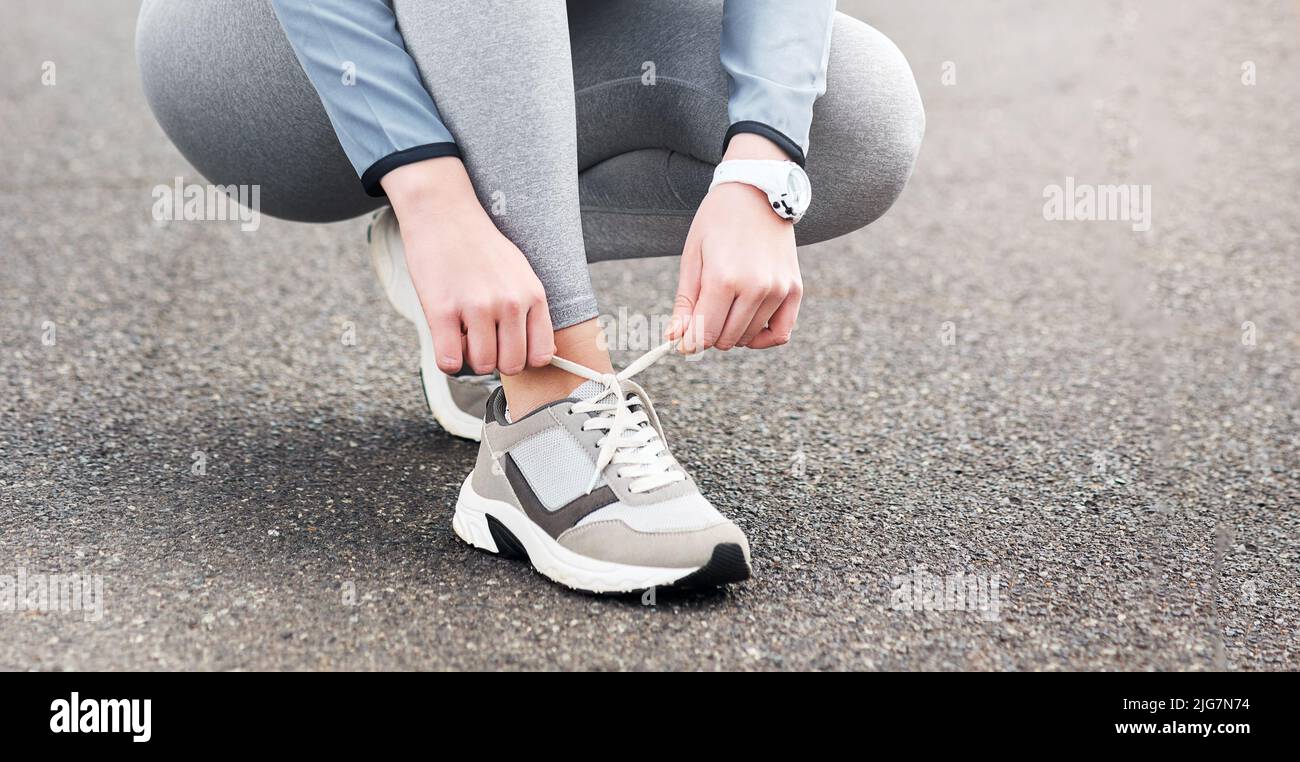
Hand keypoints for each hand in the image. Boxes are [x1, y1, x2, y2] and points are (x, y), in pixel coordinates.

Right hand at [382, 158, 553, 375]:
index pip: (541, 355)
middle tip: (482, 341)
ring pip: (481, 366)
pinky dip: (447, 360)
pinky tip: (446, 341)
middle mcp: (509, 303)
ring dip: (470, 358)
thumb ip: (532, 309)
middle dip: (495, 360)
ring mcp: (476, 307)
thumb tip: (544, 353)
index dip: (523, 358)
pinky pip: (450, 361)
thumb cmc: (481, 246)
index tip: (508, 347)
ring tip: (463, 335)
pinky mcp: (442, 310)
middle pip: (511, 365)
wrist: (444, 213)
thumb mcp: (521, 272)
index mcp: (532, 295)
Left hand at [668, 135, 802, 351]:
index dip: (689, 342)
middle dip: (709, 334)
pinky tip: (749, 326)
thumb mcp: (693, 256)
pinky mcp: (794, 289)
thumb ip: (685, 301)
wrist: (757, 191)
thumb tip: (675, 339)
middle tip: (704, 313)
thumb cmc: (717, 221)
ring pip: (749, 338)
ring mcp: (778, 289)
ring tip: (725, 307)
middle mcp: (755, 287)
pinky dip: (763, 338)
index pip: (705, 333)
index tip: (682, 340)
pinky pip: (781, 334)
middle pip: (726, 339)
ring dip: (732, 332)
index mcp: (723, 278)